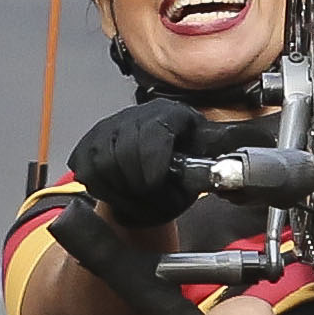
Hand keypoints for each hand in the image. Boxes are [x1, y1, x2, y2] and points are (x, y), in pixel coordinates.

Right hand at [68, 98, 206, 226]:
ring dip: (123, 192)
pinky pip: (89, 172)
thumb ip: (215, 163)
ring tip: (141, 201)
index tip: (159, 186)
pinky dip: (105, 191)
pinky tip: (122, 195)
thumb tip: (226, 174)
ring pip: (104, 164)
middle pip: (126, 153)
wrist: (154, 159)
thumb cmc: (183, 159)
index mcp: (169, 113)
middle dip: (141, 185)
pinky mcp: (87, 144)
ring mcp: (107, 128)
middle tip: (155, 199)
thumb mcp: (205, 156)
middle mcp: (134, 114)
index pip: (154, 134)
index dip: (154, 165)